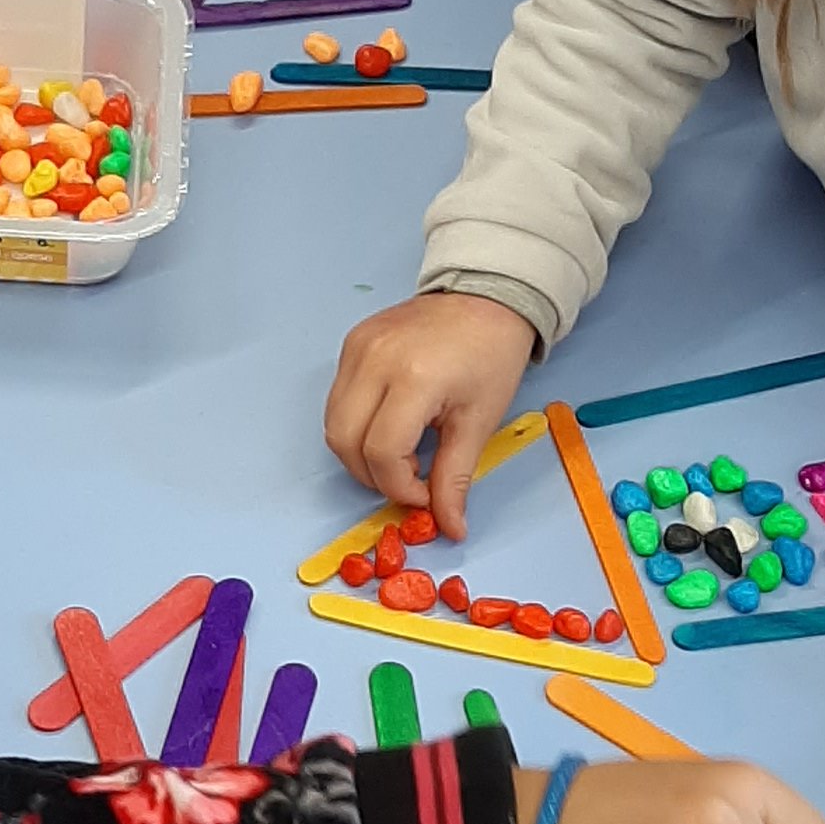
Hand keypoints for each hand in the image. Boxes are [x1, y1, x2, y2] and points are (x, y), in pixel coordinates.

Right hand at [325, 291, 534, 536]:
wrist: (485, 296)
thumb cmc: (491, 355)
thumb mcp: (480, 421)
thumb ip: (456, 477)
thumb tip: (451, 527)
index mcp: (415, 378)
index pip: (382, 453)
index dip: (399, 487)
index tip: (425, 493)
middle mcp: (375, 360)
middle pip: (345, 442)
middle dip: (372, 476)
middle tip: (408, 480)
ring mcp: (357, 348)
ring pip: (333, 424)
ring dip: (360, 454)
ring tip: (400, 455)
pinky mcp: (351, 344)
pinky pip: (337, 400)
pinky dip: (356, 426)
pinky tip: (389, 426)